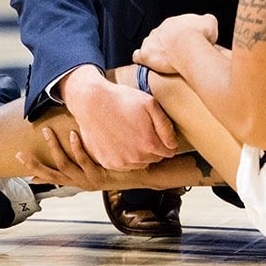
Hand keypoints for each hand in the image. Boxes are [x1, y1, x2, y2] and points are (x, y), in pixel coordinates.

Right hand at [17, 124, 109, 190]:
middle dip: (35, 163)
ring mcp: (90, 180)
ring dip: (54, 147)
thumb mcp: (95, 166)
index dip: (33, 168)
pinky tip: (73, 134)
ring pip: (65, 165)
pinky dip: (77, 148)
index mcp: (77, 181)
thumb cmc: (118, 167)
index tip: (18, 157)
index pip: (49, 177)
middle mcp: (80, 183)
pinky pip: (85, 161)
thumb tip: (72, 147)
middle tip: (22, 150)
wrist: (142, 175)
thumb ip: (79, 162)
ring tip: (47, 131)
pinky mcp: (101, 176)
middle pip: (52, 174)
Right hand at [57, 64, 175, 171]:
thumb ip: (165, 126)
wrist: (92, 103)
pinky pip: (123, 165)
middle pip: (154, 158)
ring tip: (130, 134)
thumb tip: (173, 143)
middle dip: (153, 147)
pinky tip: (120, 140)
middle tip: (143, 130)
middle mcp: (136, 157)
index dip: (167, 142)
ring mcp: (120, 162)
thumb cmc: (122, 100)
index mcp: (149, 143)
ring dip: (139, 153)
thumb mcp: (150, 104)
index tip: (159, 134)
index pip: (168, 152)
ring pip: (139, 163)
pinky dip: (124, 156)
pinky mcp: (107, 162)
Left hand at [134, 14, 218, 74]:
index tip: (186, 46)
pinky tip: (146, 64)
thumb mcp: (210, 22)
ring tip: (163, 61)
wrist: (190, 46)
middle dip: (167, 45)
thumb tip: (206, 22)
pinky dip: (141, 59)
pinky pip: (138, 56)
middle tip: (177, 55)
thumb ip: (206, 21)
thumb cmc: (200, 36)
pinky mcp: (146, 55)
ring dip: (154, 52)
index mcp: (173, 23)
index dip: (179, 38)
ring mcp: (150, 42)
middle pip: (160, 38)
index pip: (173, 30)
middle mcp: (159, 30)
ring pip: (149, 46)